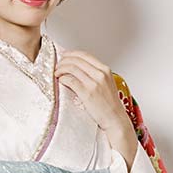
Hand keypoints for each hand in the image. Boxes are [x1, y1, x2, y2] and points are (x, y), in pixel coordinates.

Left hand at [54, 49, 138, 167]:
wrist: (114, 119)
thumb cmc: (110, 104)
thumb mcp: (107, 83)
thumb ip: (96, 74)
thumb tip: (80, 69)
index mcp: (105, 70)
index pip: (85, 55)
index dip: (72, 54)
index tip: (65, 56)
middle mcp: (100, 74)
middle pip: (77, 60)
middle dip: (64, 60)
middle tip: (58, 65)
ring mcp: (93, 83)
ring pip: (72, 68)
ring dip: (61, 69)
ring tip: (57, 73)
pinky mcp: (86, 93)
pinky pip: (70, 80)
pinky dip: (63, 78)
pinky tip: (60, 81)